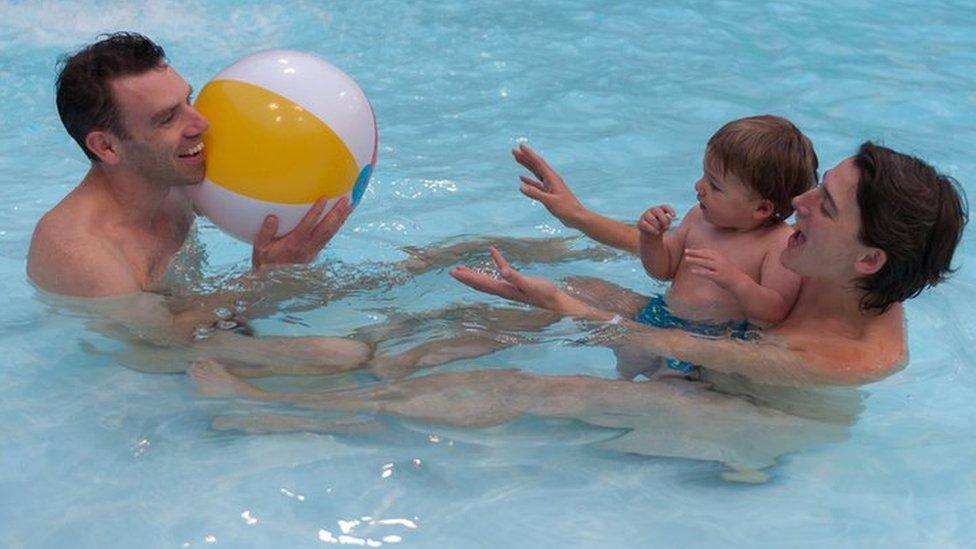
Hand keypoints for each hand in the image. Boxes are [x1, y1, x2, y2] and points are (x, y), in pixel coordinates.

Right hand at [251, 197, 350, 270]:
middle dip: (336, 214)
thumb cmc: (264, 259)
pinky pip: (328, 238)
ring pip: (330, 234)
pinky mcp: (315, 253)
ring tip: (350, 205)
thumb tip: (272, 217)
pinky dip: (337, 226)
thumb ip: (266, 232)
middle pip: (325, 230)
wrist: (271, 280)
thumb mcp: (260, 247)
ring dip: (341, 219)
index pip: (307, 226)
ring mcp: (313, 252)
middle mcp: (306, 249)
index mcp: (293, 245)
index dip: (316, 213)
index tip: (324, 199)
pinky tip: (342, 216)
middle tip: (346, 200)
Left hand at [450, 247, 592, 315]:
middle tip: (453, 271)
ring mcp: (509, 287)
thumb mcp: (530, 284)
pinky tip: (492, 251)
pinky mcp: (517, 282)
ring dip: (475, 273)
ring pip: (488, 279)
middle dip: (466, 277)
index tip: (454, 272)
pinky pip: (503, 269)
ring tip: (464, 268)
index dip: (467, 278)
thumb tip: (502, 271)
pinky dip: (497, 260)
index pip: (481, 283)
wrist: (556, 302)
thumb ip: (516, 278)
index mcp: (504, 290)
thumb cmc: (544, 294)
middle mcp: (504, 290)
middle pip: (480, 283)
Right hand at [512, 144, 585, 227]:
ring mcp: (550, 186)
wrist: (576, 217)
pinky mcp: (548, 193)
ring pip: (535, 173)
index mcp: (552, 178)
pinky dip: (529, 180)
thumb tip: (520, 186)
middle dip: (525, 157)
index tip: (521, 146)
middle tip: (514, 151)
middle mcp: (551, 179)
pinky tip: (522, 178)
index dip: (529, 154)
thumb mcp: (550, 201)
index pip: (539, 162)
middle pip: (536, 165)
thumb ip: (535, 194)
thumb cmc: (566, 208)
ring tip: (517, 159)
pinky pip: (536, 184)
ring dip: (526, 166)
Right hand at [638, 205, 675, 237]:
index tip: (674, 216)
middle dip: (663, 219)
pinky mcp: (640, 223)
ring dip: (657, 225)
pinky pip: (645, 224)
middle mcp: (651, 211)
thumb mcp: (666, 225)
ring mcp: (645, 216)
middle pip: (657, 211)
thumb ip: (667, 221)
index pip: (665, 207)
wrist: (651, 238)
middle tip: (665, 225)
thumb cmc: (661, 229)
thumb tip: (669, 218)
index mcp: (659, 209)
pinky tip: (657, 233)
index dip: (670, 210)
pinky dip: (652, 229)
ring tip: (659, 229)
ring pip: (651, 218)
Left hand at [682, 248, 746, 290]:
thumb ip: (713, 262)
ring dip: (695, 260)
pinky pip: (707, 273)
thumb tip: (702, 260)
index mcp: (720, 257)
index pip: (708, 252)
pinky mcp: (718, 277)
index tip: (690, 250)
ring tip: (686, 259)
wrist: (739, 282)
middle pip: (705, 255)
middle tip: (686, 251)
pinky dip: (699, 271)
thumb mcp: (721, 265)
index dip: (698, 250)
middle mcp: (720, 261)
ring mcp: (719, 269)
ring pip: (705, 263)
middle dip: (695, 252)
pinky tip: (692, 270)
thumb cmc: (729, 274)